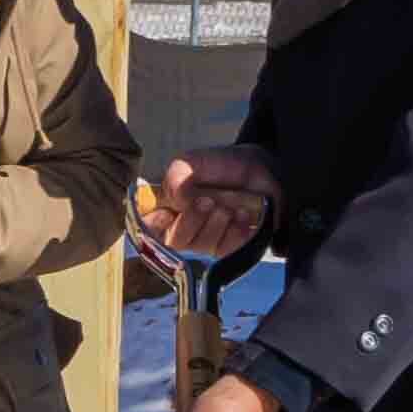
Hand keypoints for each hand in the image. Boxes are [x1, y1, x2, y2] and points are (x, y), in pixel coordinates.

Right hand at [154, 150, 278, 264]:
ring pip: (200, 245)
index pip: (147, 225)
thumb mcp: (195, 162)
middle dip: (189, 221)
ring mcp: (207, 239)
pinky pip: (226, 250)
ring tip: (230, 207)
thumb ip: (177, 175)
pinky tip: (243, 215)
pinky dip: (235, 232)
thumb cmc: (225, 166)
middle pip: (174, 240)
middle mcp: (183, 225)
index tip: (165, 214)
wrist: (265, 170)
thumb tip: (176, 198)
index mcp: (168, 205)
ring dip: (215, 225)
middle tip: (207, 202)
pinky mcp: (230, 247)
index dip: (151, 225)